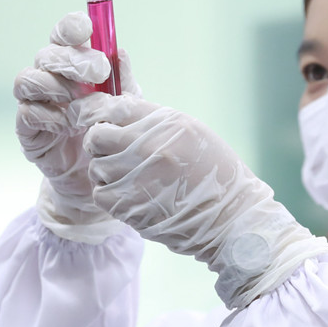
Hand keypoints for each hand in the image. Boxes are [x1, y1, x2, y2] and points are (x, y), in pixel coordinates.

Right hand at [14, 12, 135, 242]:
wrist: (97, 179)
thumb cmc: (110, 134)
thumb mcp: (126, 107)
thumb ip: (123, 82)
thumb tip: (120, 53)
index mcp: (72, 65)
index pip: (63, 35)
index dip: (70, 27)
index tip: (87, 28)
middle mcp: (49, 78)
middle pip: (46, 54)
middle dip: (71, 59)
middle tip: (98, 72)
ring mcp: (34, 102)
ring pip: (28, 78)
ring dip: (56, 86)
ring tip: (81, 102)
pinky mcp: (27, 129)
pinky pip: (27, 113)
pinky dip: (49, 115)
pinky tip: (69, 125)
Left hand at [77, 95, 327, 308]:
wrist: (231, 218)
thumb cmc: (215, 174)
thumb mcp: (192, 133)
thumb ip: (154, 121)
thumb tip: (116, 112)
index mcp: (166, 123)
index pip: (116, 107)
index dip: (106, 116)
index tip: (108, 124)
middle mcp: (148, 146)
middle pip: (97, 135)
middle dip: (100, 143)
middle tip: (112, 152)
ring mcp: (136, 176)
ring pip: (96, 166)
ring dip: (106, 171)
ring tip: (127, 177)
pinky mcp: (129, 206)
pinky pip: (100, 193)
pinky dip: (109, 194)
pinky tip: (127, 194)